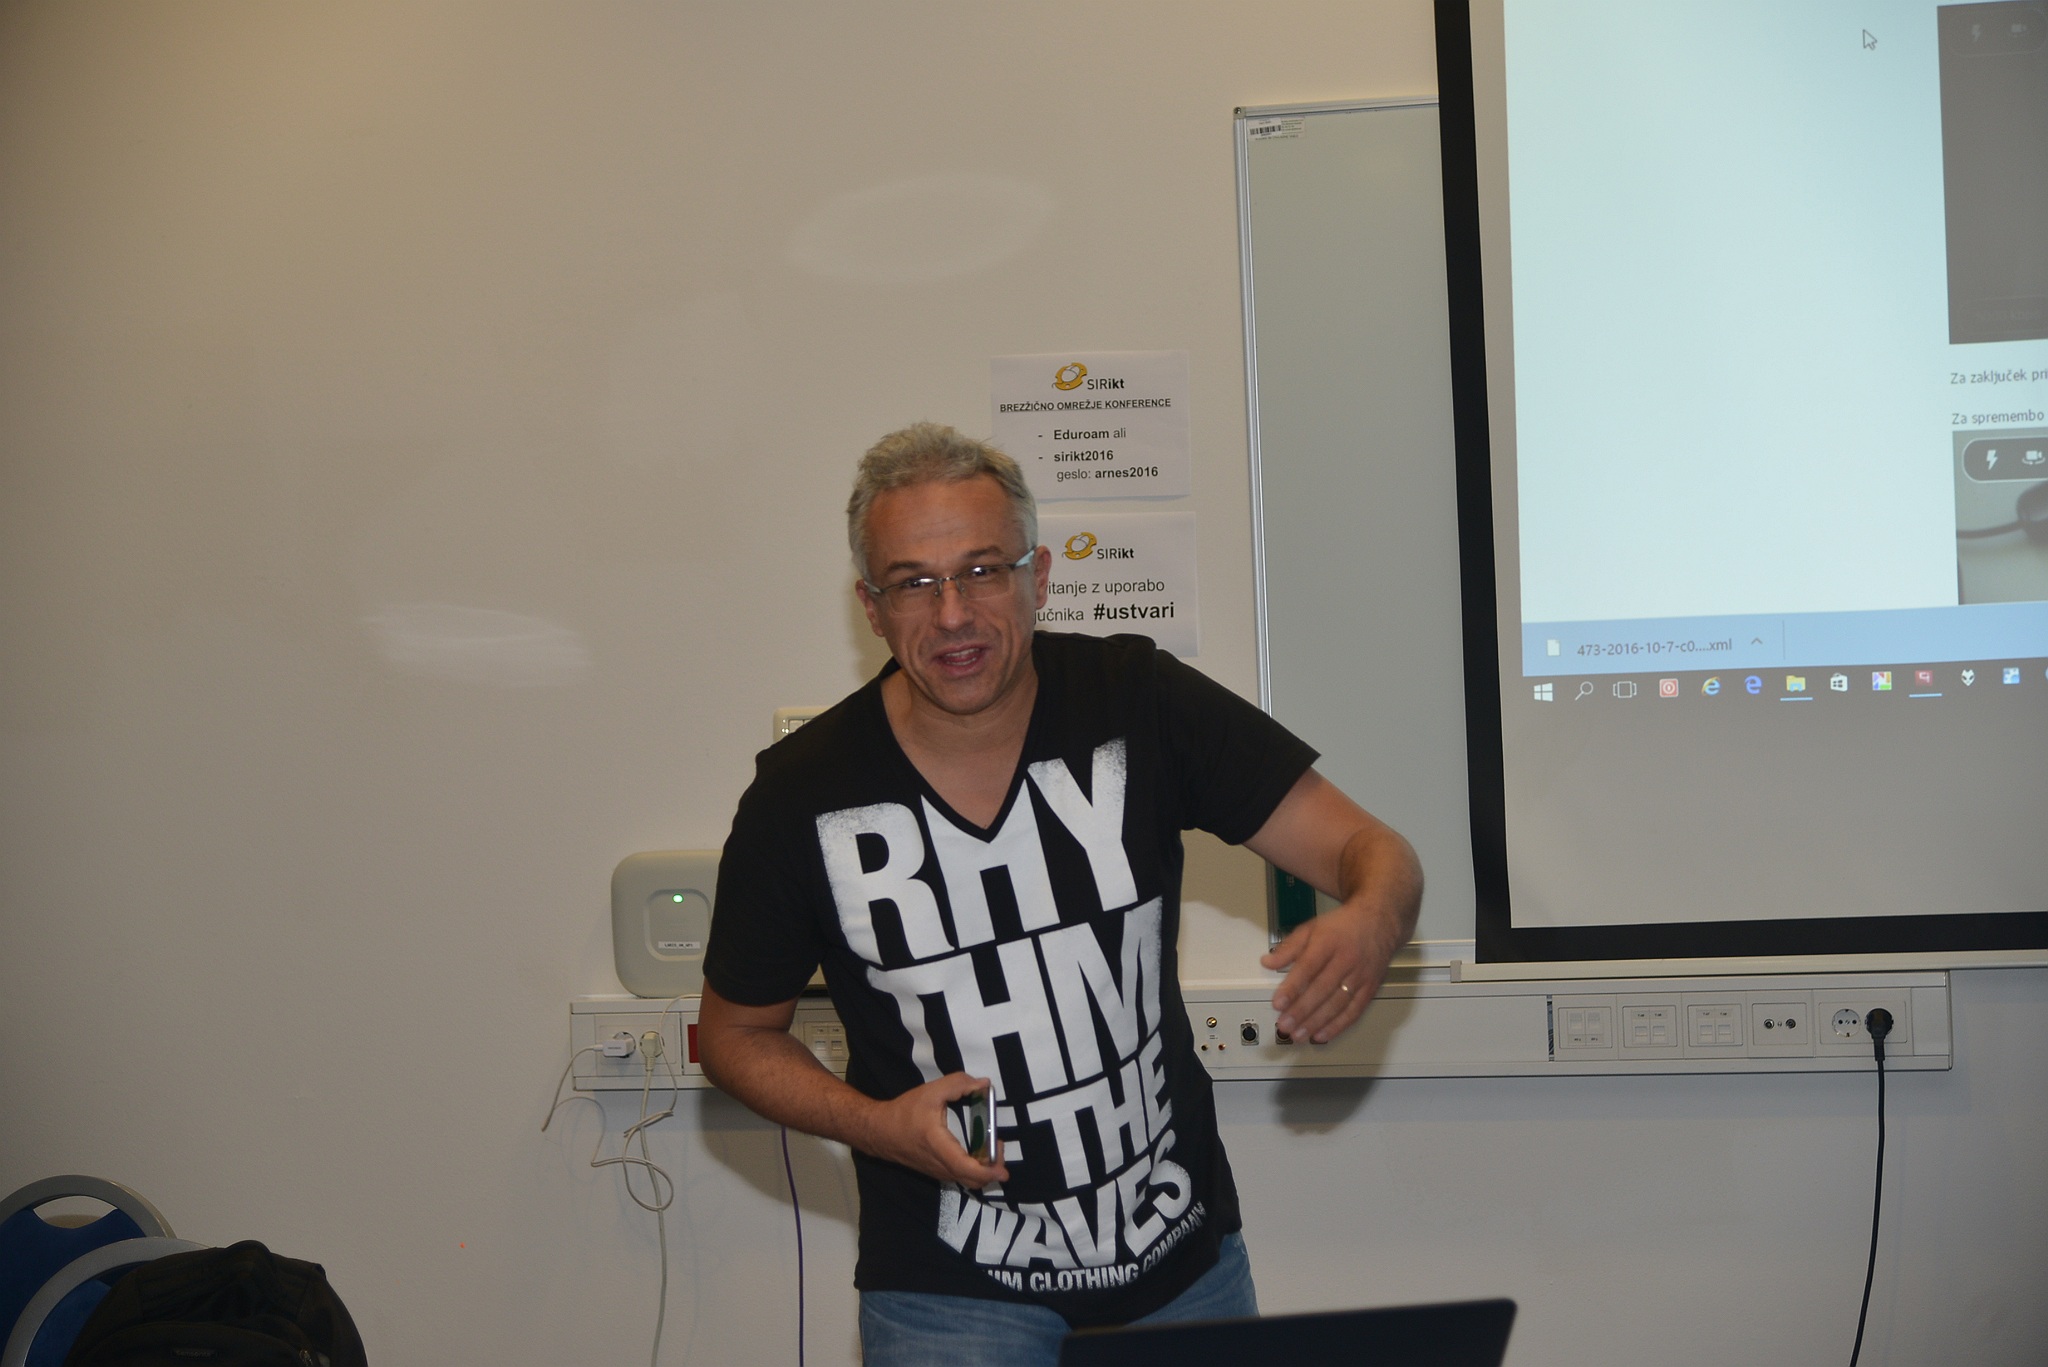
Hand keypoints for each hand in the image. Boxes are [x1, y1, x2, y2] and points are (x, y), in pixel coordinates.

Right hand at [857, 1072, 1009, 1186]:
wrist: (878, 1131)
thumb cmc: (904, 1112)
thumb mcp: (931, 1091)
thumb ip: (958, 1084)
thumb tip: (983, 1084)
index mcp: (940, 1147)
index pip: (968, 1169)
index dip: (989, 1172)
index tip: (1003, 1168)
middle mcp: (940, 1166)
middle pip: (973, 1181)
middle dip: (992, 1170)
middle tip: (998, 1146)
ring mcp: (937, 1172)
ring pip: (966, 1181)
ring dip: (984, 1170)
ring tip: (991, 1147)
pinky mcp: (935, 1171)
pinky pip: (959, 1176)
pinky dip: (973, 1169)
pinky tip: (976, 1151)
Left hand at [1261, 898, 1403, 1043]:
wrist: (1379, 921)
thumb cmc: (1342, 926)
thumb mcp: (1312, 928)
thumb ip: (1289, 947)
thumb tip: (1268, 962)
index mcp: (1329, 942)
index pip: (1308, 967)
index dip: (1292, 987)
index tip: (1278, 1003)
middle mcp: (1346, 960)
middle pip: (1322, 989)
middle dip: (1302, 1011)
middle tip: (1285, 1025)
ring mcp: (1360, 976)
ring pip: (1338, 1004)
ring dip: (1317, 1023)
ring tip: (1299, 1035)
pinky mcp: (1371, 988)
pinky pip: (1354, 1011)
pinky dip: (1338, 1026)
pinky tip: (1322, 1035)